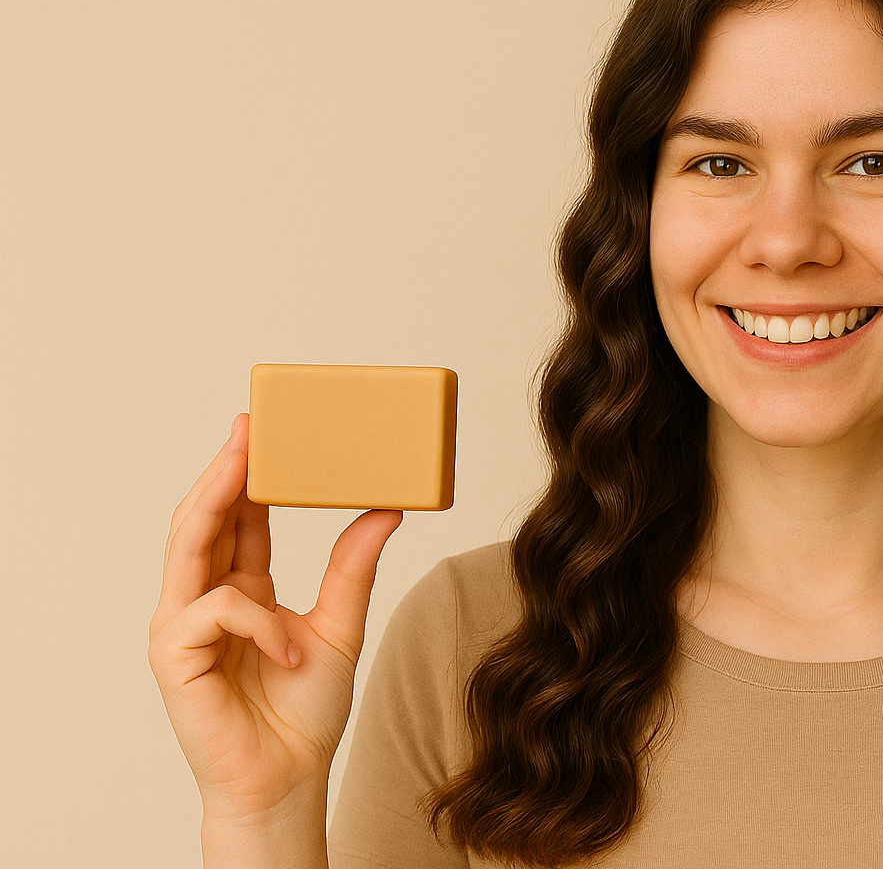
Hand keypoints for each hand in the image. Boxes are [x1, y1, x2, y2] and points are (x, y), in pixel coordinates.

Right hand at [148, 413, 402, 822]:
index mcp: (240, 591)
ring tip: (241, 462)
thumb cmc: (305, 713)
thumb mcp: (341, 626)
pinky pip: (214, 610)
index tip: (267, 430)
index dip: (248, 475)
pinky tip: (288, 646)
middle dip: (223, 470)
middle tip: (248, 428)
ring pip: (189, 546)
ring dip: (215, 500)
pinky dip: (256, 620)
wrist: (288, 778)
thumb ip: (354, 568)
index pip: (237, 521)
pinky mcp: (173, 657)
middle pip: (203, 521)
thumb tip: (385, 510)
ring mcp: (182, 627)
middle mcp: (204, 602)